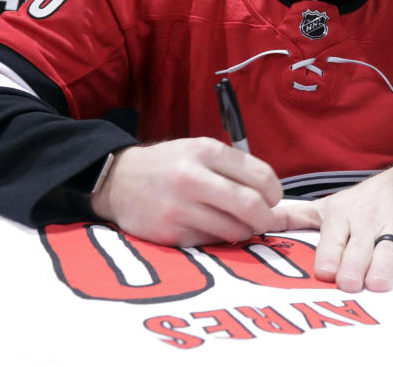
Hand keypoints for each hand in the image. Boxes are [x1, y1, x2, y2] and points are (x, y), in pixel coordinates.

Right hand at [90, 138, 282, 246]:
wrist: (118, 181)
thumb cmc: (169, 165)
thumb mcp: (199, 150)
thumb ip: (235, 168)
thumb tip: (274, 197)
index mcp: (205, 151)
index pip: (260, 176)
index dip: (275, 193)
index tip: (273, 199)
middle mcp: (191, 178)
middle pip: (251, 205)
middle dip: (266, 217)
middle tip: (264, 219)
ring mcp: (179, 208)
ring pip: (234, 229)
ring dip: (243, 230)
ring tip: (236, 223)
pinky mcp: (169, 234)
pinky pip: (211, 242)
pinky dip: (217, 238)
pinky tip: (208, 227)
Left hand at [272, 162, 392, 291]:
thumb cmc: (361, 203)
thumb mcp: (328, 206)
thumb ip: (294, 218)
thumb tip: (256, 221)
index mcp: (342, 216)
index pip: (333, 235)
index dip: (329, 252)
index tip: (324, 270)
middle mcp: (368, 221)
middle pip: (360, 246)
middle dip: (355, 263)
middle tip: (350, 282)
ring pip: (389, 248)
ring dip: (385, 266)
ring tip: (379, 283)